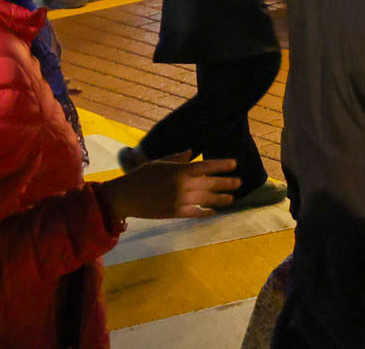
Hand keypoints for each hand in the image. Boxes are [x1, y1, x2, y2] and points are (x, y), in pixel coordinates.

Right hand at [100, 152, 236, 220]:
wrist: (125, 197)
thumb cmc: (141, 176)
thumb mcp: (159, 163)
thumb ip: (177, 158)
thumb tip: (191, 152)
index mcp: (180, 170)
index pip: (206, 166)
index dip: (221, 165)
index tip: (234, 164)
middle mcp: (183, 185)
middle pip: (210, 184)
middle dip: (226, 183)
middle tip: (239, 183)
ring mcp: (180, 200)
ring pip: (206, 200)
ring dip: (220, 199)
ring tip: (232, 198)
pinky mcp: (174, 213)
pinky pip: (194, 213)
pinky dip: (205, 212)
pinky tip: (213, 212)